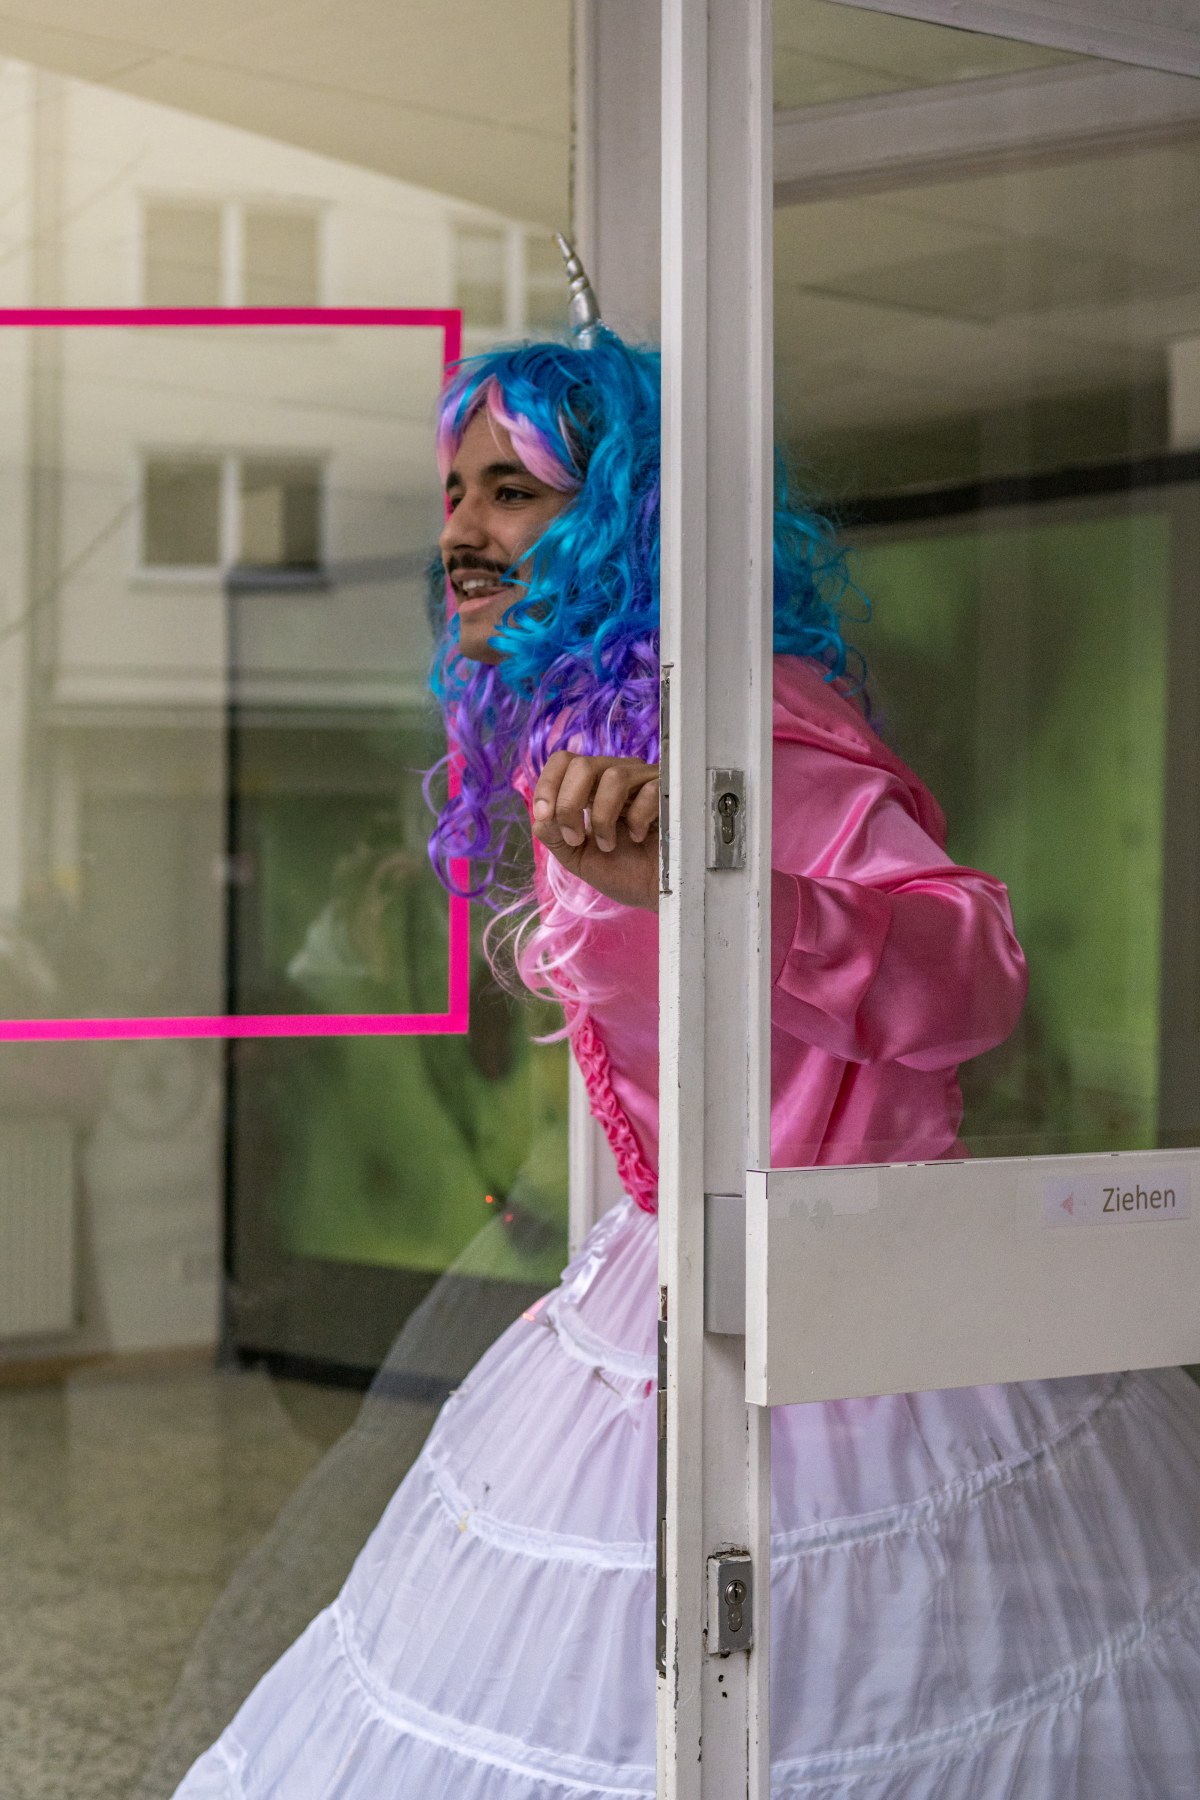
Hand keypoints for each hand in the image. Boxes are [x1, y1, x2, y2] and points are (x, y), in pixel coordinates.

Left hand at [531, 751, 659, 910]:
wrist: (656, 893)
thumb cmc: (623, 871)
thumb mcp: (576, 856)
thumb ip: (553, 834)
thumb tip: (541, 815)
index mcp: (592, 787)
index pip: (564, 761)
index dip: (548, 785)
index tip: (545, 818)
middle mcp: (616, 776)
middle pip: (582, 765)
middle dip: (569, 804)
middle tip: (575, 838)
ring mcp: (644, 781)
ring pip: (613, 776)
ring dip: (602, 817)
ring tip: (608, 845)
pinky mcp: (669, 792)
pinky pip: (647, 790)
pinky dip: (636, 820)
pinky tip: (639, 837)